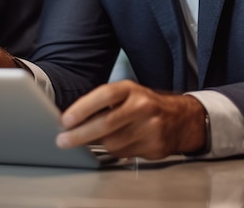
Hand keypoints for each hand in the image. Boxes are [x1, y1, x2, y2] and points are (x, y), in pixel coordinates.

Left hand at [56, 80, 207, 159]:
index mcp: (131, 89)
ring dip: (101, 143)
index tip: (66, 120)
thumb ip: (103, 104)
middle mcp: (142, 106)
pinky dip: (117, 151)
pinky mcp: (155, 146)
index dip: (83, 108)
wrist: (180, 118)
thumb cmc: (144, 104)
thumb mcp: (126, 95)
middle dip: (80, 134)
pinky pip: (124, 154)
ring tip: (101, 137)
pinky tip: (121, 142)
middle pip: (106, 123)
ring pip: (113, 143)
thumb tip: (72, 120)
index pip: (104, 95)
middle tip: (63, 140)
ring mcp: (150, 127)